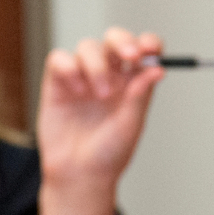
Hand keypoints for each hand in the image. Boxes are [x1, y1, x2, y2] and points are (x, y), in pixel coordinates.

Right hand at [37, 27, 164, 214]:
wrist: (78, 174)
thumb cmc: (108, 154)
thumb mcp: (130, 125)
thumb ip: (140, 96)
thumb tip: (156, 70)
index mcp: (133, 83)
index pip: (144, 51)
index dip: (149, 44)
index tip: (151, 49)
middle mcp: (110, 76)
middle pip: (115, 40)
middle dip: (122, 41)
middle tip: (130, 56)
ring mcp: (83, 77)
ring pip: (88, 46)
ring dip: (97, 65)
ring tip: (99, 95)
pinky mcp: (57, 82)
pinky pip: (59, 58)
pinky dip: (69, 68)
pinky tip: (76, 92)